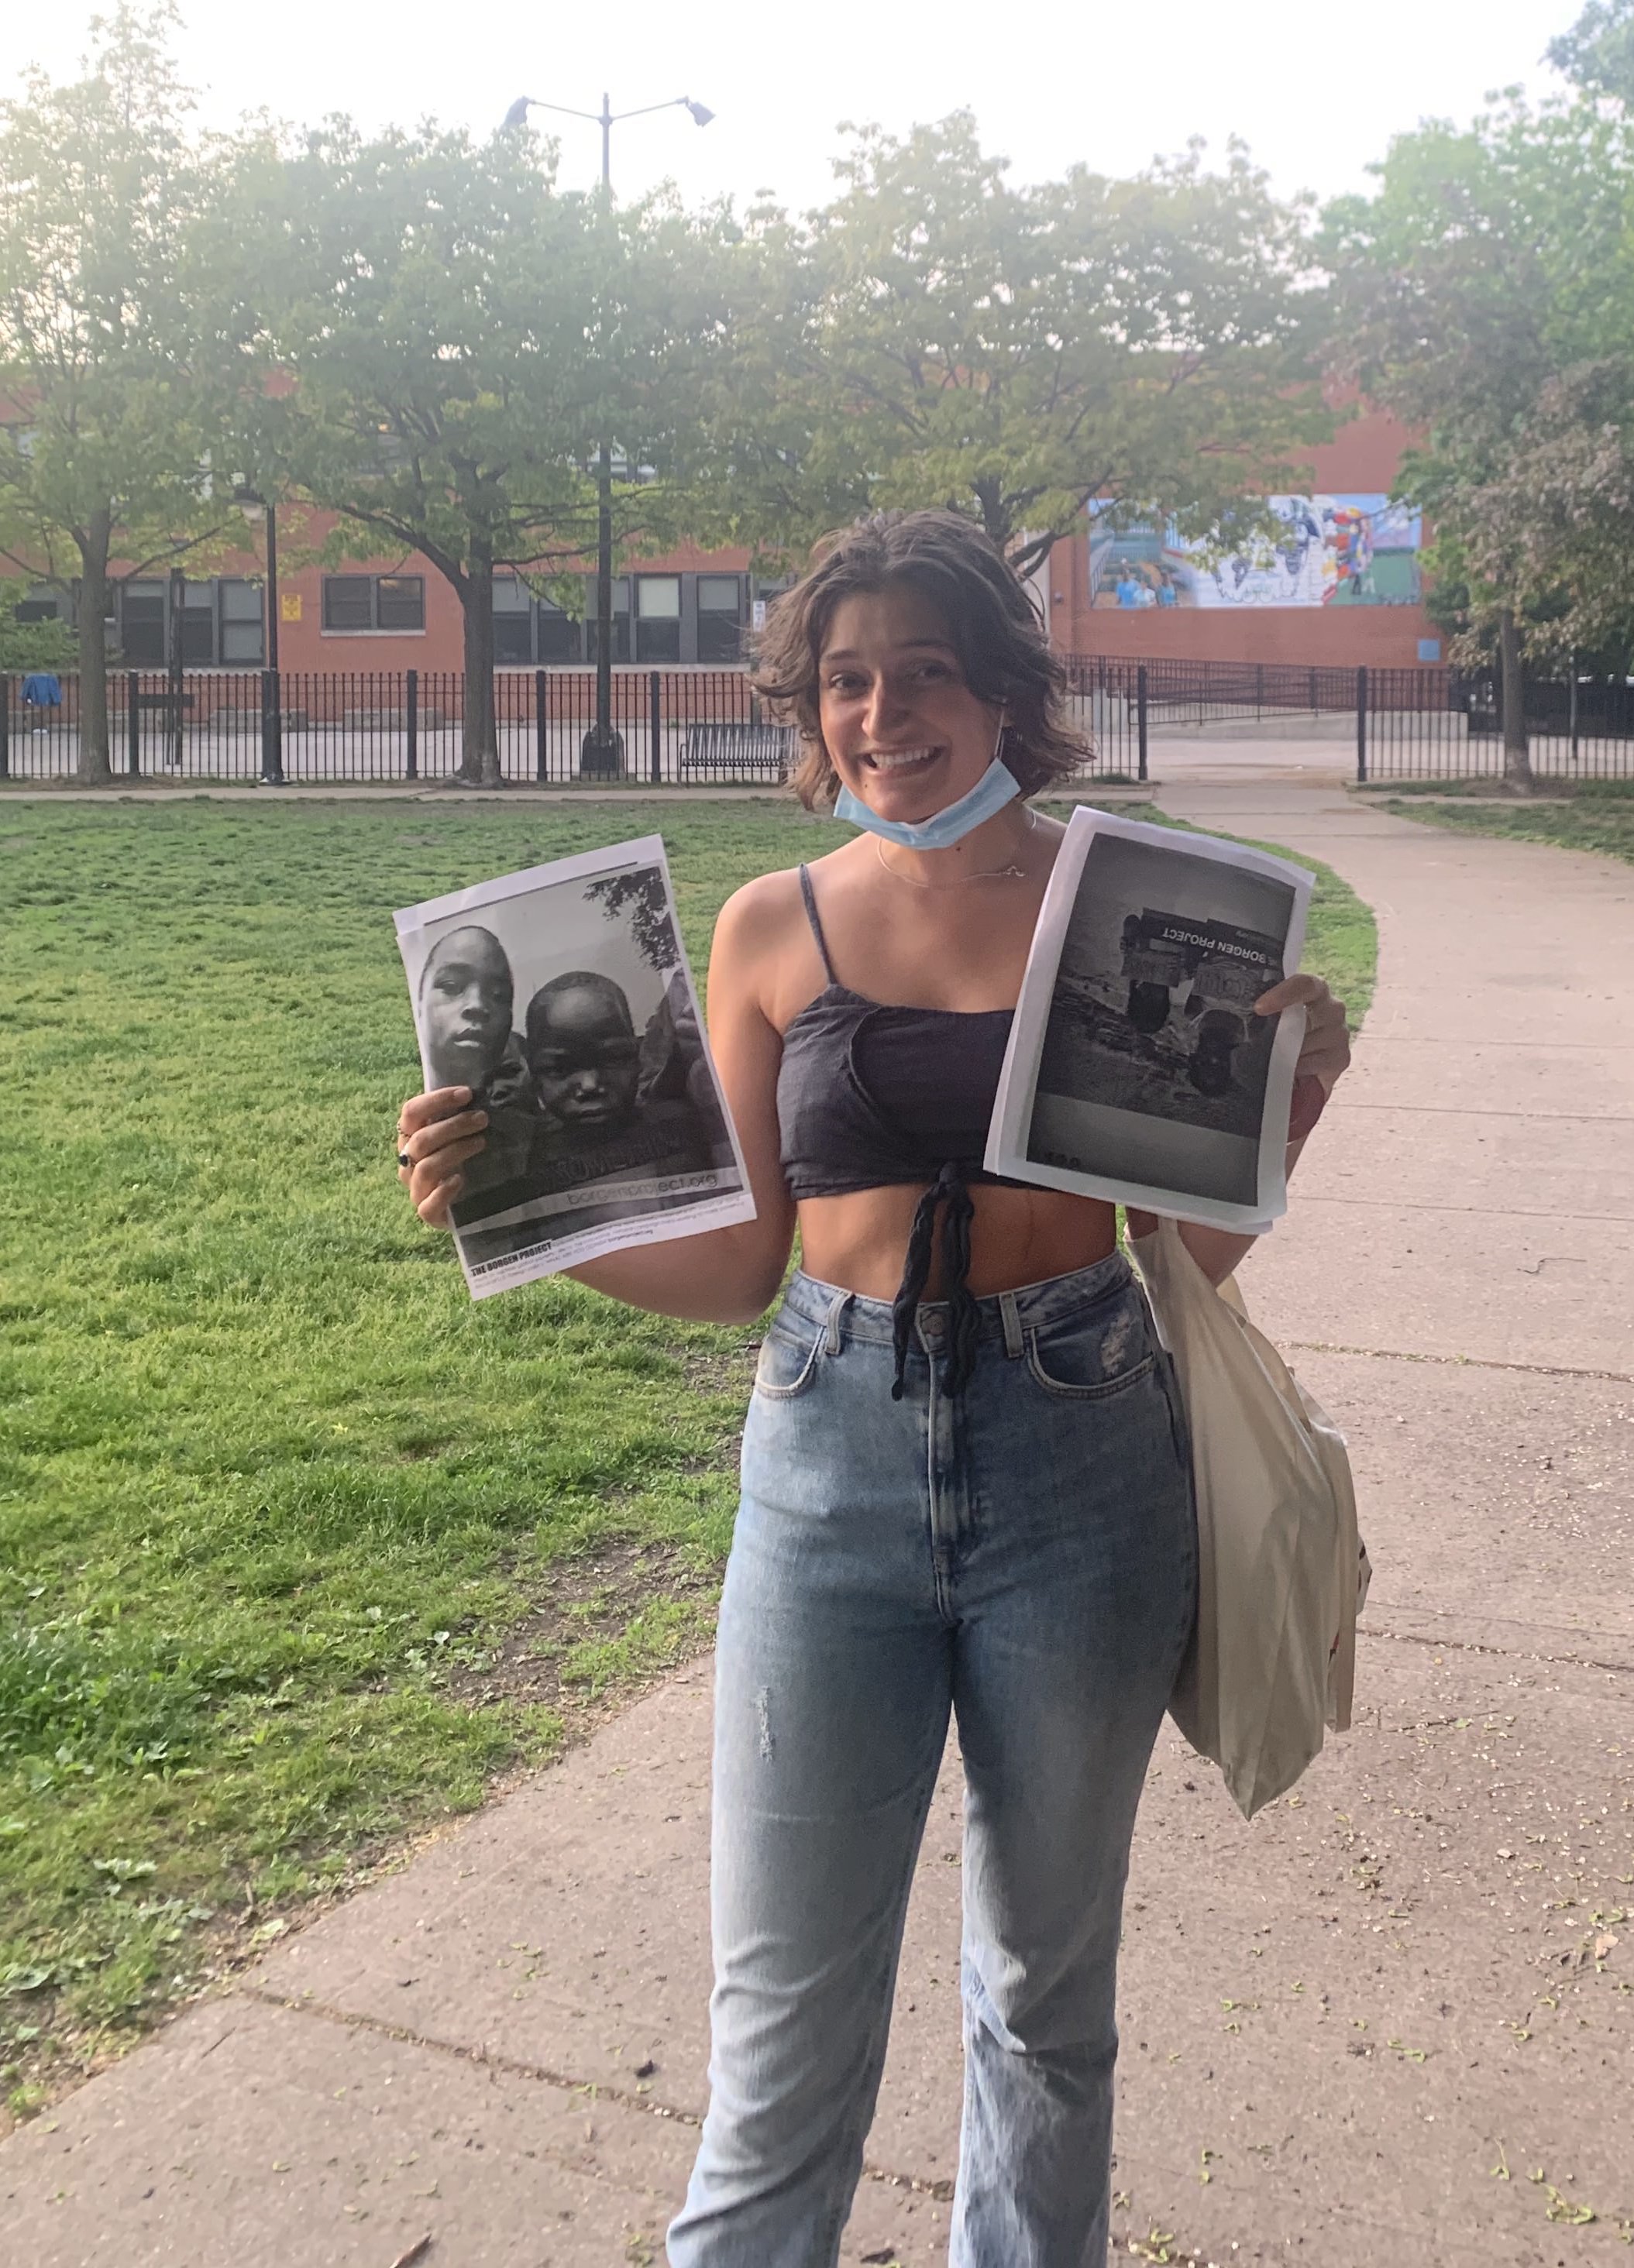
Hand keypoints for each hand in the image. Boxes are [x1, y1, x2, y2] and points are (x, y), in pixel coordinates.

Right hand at [396, 1085, 485, 1227]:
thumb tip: (476, 1091)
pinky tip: (460, 1180)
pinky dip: (444, 1192)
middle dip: (454, 1125)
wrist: (464, 1204)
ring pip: (427, 1167)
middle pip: (421, 1139)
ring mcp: (415, 1188)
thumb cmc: (460, 1161)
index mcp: (409, 1137)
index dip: (437, 1100)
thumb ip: (456, 1116)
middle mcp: (408, 1162)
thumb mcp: (456, 1135)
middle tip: (482, 1118)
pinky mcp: (427, 1213)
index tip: (467, 1094)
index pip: (411, 1112)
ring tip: (481, 1142)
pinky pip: (427, 1206)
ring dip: (455, 1151)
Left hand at [1254, 972, 1350, 1094]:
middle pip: (1310, 1016)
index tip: (1260, 1008)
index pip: (1305, 984)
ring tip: (1276, 1058)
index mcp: (1313, 991)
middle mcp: (1331, 1008)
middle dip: (1282, 1032)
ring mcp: (1339, 1032)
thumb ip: (1260, 1016)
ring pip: (1309, 1042)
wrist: (1298, 1071)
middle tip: (1263, 1044)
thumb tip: (1233, 1016)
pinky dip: (1300, 1067)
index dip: (1284, 994)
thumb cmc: (1280, 1038)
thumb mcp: (1268, 1024)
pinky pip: (1317, 1062)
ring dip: (1288, 1052)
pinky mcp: (1341, 1057)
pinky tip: (1292, 1070)